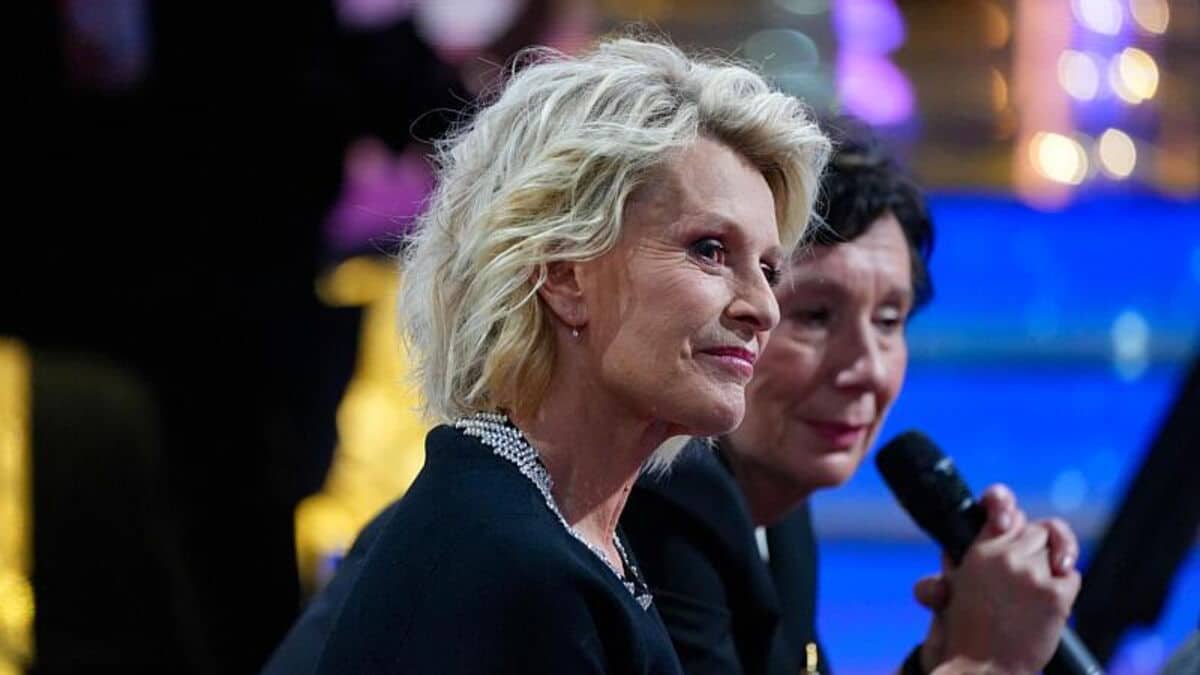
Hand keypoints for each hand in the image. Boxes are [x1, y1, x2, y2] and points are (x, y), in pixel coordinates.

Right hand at [912, 484, 1080, 673]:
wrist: (980, 670)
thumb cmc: (963, 635)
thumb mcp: (951, 583)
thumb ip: (964, 553)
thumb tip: (991, 527)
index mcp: (978, 549)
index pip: (1001, 505)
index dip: (1005, 505)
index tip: (1005, 517)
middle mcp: (1005, 556)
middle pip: (1036, 529)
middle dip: (1036, 547)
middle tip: (1030, 570)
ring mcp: (1031, 575)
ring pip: (1055, 549)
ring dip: (1051, 565)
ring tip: (1040, 586)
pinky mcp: (1055, 596)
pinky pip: (1071, 576)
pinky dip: (1065, 588)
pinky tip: (1050, 605)